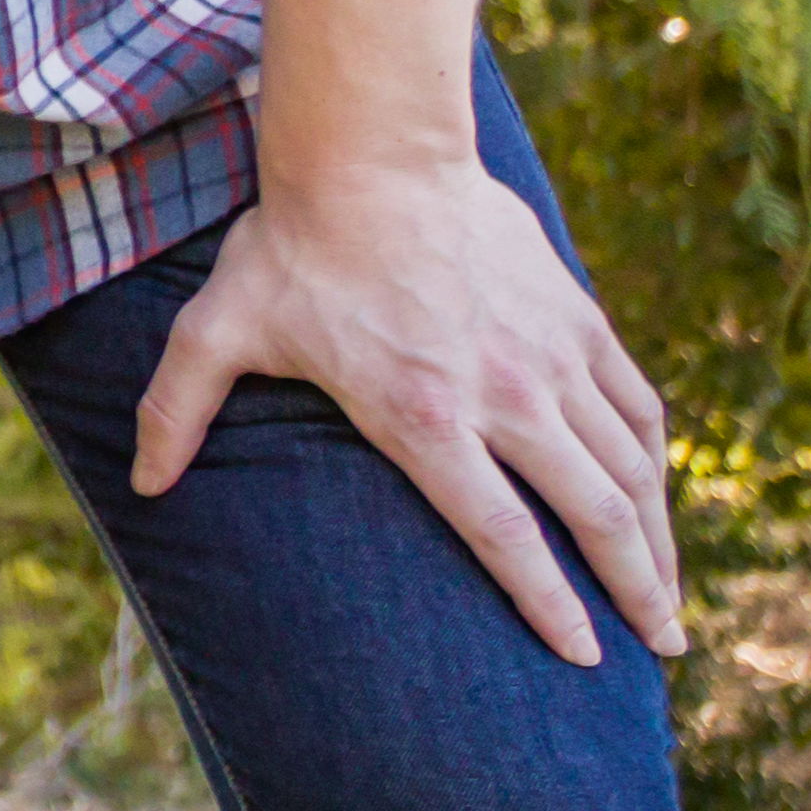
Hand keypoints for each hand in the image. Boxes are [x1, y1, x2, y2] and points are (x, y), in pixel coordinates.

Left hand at [136, 152, 681, 666]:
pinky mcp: (579, 319)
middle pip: (595, 515)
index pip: (503, 534)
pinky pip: (637, 404)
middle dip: (635, 593)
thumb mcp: (218, 330)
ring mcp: (550, 356)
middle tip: (661, 649)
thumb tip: (141, 486)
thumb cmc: (292, 247)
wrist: (373, 152)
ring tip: (669, 601)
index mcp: (422, 415)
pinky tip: (659, 498)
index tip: (585, 658)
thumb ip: (174, 410)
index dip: (548, 603)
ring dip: (659, 541)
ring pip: (632, 468)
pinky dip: (656, 460)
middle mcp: (504, 395)